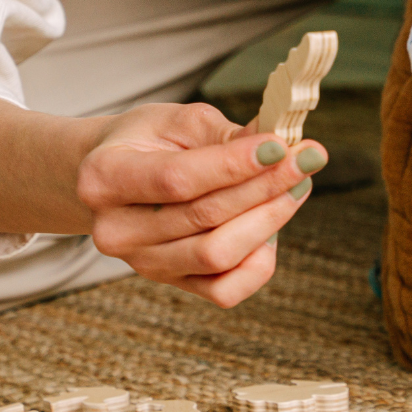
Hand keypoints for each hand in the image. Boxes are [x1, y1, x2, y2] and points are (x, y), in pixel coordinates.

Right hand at [77, 102, 323, 307]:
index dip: (234, 164)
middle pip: (204, 217)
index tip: (280, 145)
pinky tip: (272, 224)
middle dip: (265, 186)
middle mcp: (115, 230)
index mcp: (104, 178)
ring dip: (269, 219)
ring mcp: (143, 264)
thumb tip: (278, 145)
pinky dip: (259, 261)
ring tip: (298, 184)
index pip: (178, 179)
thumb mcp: (178, 121)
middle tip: (307, 158)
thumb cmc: (147, 141)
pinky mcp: (172, 284)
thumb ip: (225, 134)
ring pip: (218, 255)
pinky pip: (225, 290)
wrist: (115, 177)